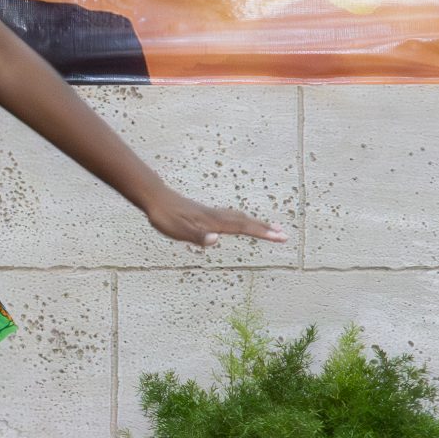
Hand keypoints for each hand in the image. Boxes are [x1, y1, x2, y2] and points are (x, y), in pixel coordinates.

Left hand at [144, 189, 285, 248]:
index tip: (281, 237)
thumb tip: (215, 240)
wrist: (154, 198)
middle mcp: (216, 216)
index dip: (263, 233)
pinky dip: (242, 220)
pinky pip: (230, 217)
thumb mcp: (178, 230)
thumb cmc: (165, 216)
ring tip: (270, 227)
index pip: (244, 228)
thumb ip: (197, 236)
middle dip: (265, 229)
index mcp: (214, 222)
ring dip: (256, 223)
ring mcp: (211, 213)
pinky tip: (240, 223)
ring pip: (239, 218)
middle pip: (246, 222)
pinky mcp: (205, 213)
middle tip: (284, 234)